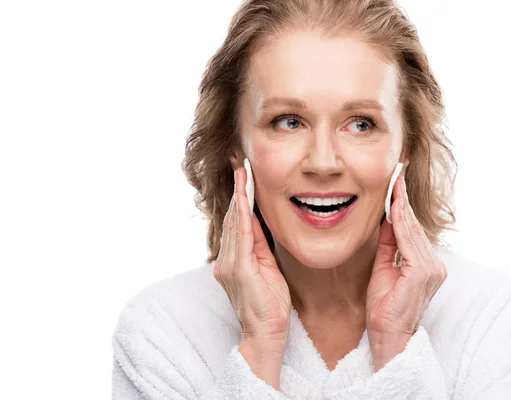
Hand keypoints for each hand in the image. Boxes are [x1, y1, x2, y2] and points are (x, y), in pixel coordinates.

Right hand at [213, 166, 291, 349]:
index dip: (240, 198)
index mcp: (233, 260)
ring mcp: (228, 265)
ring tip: (242, 173)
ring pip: (234, 223)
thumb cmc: (269, 306)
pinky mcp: (237, 270)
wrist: (265, 335)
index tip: (243, 175)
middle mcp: (225, 261)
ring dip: (239, 196)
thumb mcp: (267, 269)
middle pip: (232, 218)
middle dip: (237, 190)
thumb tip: (260, 222)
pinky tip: (244, 198)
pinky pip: (240, 237)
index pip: (236, 223)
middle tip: (240, 164)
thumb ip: (261, 246)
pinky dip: (241, 216)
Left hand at [366, 174, 447, 367]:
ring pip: (411, 230)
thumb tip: (386, 218)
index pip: (411, 228)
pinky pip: (408, 242)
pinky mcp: (422, 273)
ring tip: (394, 181)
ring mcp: (431, 269)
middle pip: (413, 225)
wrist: (388, 337)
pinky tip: (393, 206)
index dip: (402, 204)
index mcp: (426, 264)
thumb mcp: (384, 268)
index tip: (396, 182)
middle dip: (402, 197)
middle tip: (396, 172)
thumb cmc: (384, 308)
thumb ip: (389, 245)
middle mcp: (433, 265)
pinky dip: (400, 222)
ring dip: (401, 204)